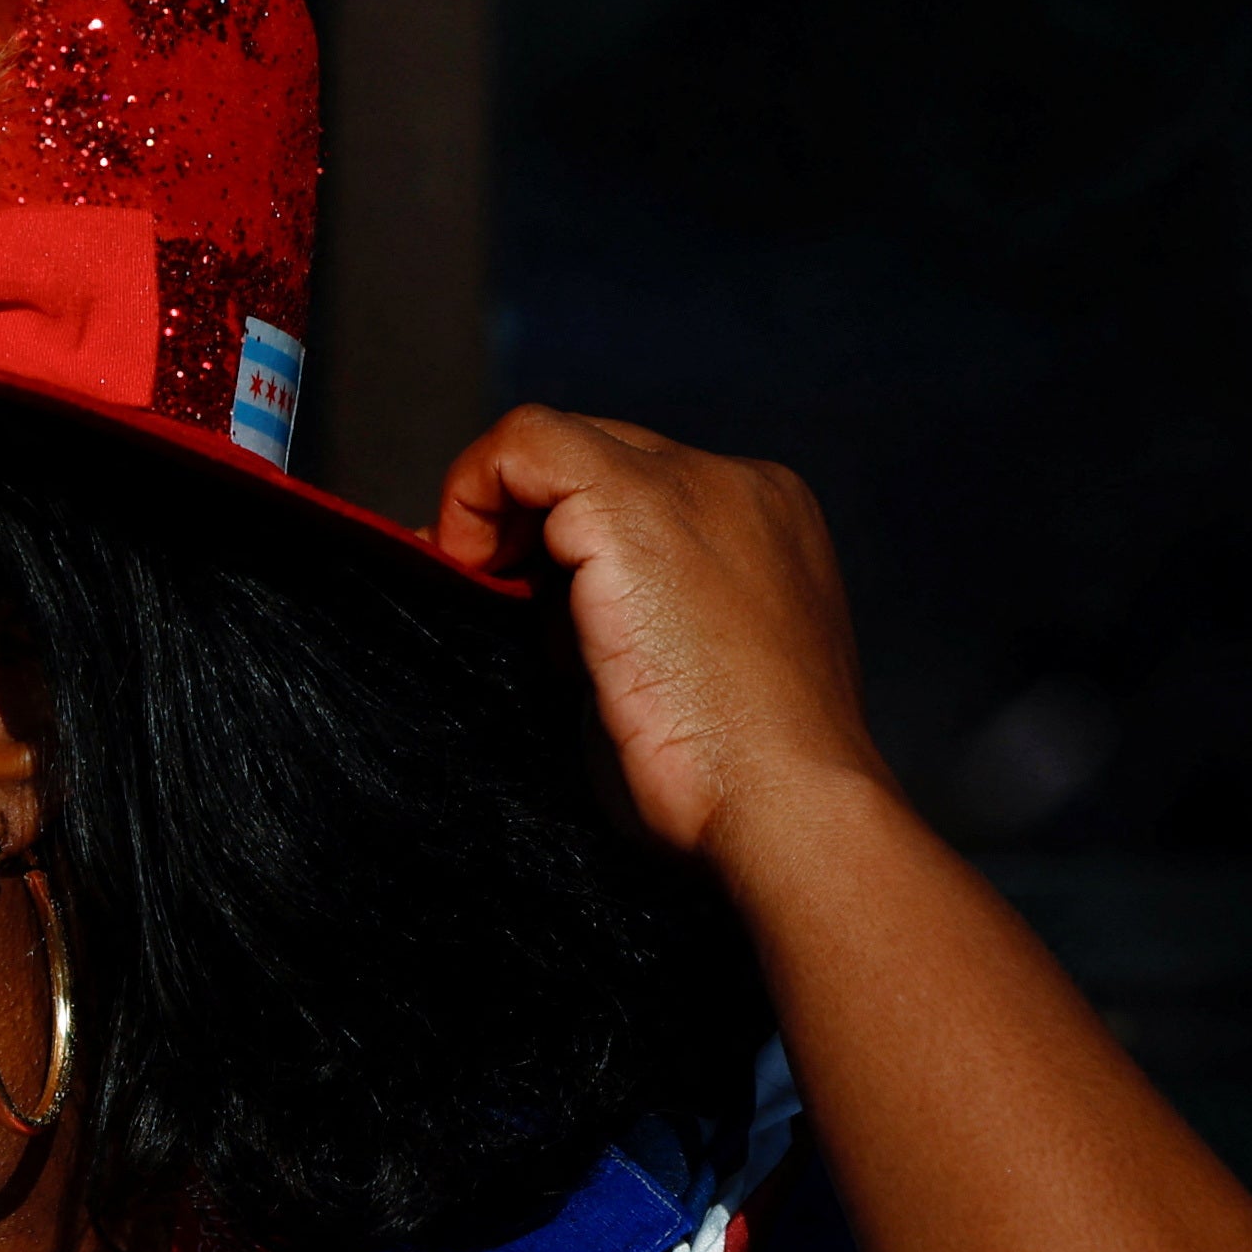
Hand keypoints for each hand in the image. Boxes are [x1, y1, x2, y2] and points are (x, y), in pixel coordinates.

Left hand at [430, 406, 890, 860]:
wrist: (785, 807)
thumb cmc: (727, 779)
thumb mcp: (673, 671)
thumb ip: (617, 613)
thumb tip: (519, 591)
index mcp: (766, 524)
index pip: (637, 488)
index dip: (557, 535)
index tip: (512, 597)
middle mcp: (739, 486)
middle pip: (595, 459)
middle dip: (522, 519)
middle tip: (482, 595)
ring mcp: (693, 485)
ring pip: (554, 445)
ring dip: (493, 510)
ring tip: (477, 588)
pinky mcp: (634, 505)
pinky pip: (525, 444)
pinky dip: (473, 488)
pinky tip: (466, 563)